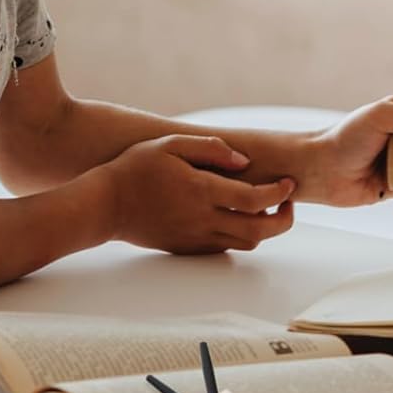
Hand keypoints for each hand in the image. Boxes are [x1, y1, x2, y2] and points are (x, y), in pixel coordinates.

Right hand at [105, 134, 294, 254]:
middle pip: (259, 230)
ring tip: (265, 209)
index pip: (255, 199)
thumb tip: (243, 161)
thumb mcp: (170, 144)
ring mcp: (195, 237)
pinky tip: (237, 217)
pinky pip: (224, 248)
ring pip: (245, 243)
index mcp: (202, 191)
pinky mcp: (187, 248)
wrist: (104, 206)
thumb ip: (210, 148)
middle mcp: (203, 219)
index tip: (289, 184)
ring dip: (264, 229)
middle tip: (288, 203)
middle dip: (283, 219)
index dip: (279, 193)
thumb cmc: (135, 169)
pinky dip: (241, 236)